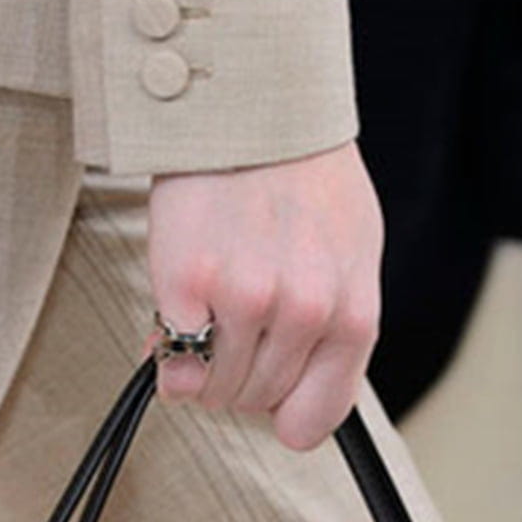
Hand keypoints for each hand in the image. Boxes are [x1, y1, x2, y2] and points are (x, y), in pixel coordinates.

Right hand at [147, 140, 382, 451]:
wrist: (256, 102)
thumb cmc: (309, 178)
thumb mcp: (349, 253)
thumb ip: (323, 331)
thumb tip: (272, 392)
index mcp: (352, 315)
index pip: (313, 420)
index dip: (283, 412)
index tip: (268, 391)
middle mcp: (305, 314)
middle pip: (255, 401)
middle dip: (238, 375)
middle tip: (230, 326)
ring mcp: (246, 300)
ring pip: (213, 388)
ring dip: (202, 365)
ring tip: (208, 311)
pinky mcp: (190, 282)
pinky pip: (175, 364)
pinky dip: (168, 351)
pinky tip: (180, 309)